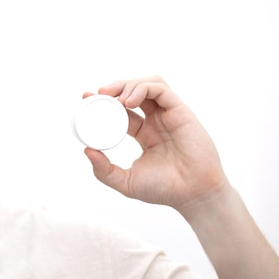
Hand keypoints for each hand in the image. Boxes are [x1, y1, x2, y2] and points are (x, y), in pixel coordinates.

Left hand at [83, 76, 229, 217]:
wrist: (193, 194)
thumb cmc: (165, 190)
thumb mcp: (126, 182)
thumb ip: (104, 170)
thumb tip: (86, 150)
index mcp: (145, 133)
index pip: (122, 109)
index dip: (105, 101)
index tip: (86, 97)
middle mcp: (157, 121)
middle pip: (133, 91)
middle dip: (114, 87)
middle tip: (96, 94)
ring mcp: (169, 115)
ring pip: (148, 84)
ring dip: (128, 84)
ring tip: (114, 98)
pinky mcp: (181, 111)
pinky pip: (160, 89)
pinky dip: (142, 88)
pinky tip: (129, 101)